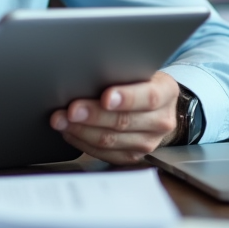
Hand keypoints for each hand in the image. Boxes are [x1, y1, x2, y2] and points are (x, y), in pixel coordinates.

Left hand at [49, 71, 179, 165]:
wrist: (158, 107)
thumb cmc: (142, 83)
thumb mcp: (141, 70)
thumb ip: (123, 72)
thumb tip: (89, 72)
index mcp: (166, 93)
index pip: (148, 97)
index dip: (126, 98)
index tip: (105, 97)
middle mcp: (161, 121)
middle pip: (124, 121)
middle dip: (93, 115)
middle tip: (71, 109)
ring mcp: (148, 142)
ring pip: (111, 140)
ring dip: (81, 130)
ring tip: (61, 120)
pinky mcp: (133, 156)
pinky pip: (104, 153)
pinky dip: (83, 142)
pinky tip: (70, 131)